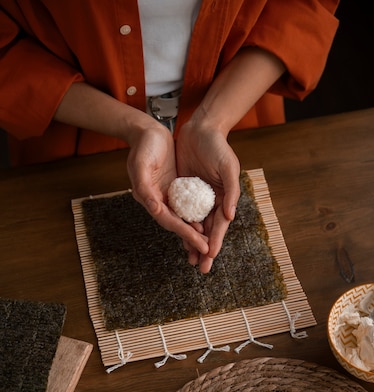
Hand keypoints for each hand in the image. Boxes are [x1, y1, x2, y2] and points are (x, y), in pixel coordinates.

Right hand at [126, 121, 209, 256]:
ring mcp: (167, 196)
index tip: (201, 245)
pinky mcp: (175, 189)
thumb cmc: (144, 146)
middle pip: (177, 225)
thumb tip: (154, 208)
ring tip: (209, 247)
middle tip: (208, 254)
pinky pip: (187, 207)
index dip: (186, 234)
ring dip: (195, 233)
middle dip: (192, 240)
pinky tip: (208, 225)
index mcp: (149, 199)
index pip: (170, 221)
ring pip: (183, 219)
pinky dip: (196, 217)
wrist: (147, 131)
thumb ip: (144, 187)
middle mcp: (158, 201)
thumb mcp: (141, 164)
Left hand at [176, 119, 240, 272]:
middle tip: (201, 268)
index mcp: (224, 199)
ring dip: (193, 243)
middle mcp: (212, 202)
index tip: (211, 256)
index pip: (219, 226)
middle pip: (208, 231)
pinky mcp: (184, 192)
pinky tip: (178, 238)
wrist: (200, 130)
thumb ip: (231, 192)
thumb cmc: (217, 147)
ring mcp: (198, 199)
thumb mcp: (228, 167)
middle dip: (205, 250)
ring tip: (190, 260)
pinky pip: (182, 213)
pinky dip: (182, 226)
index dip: (215, 242)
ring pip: (195, 226)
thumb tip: (230, 216)